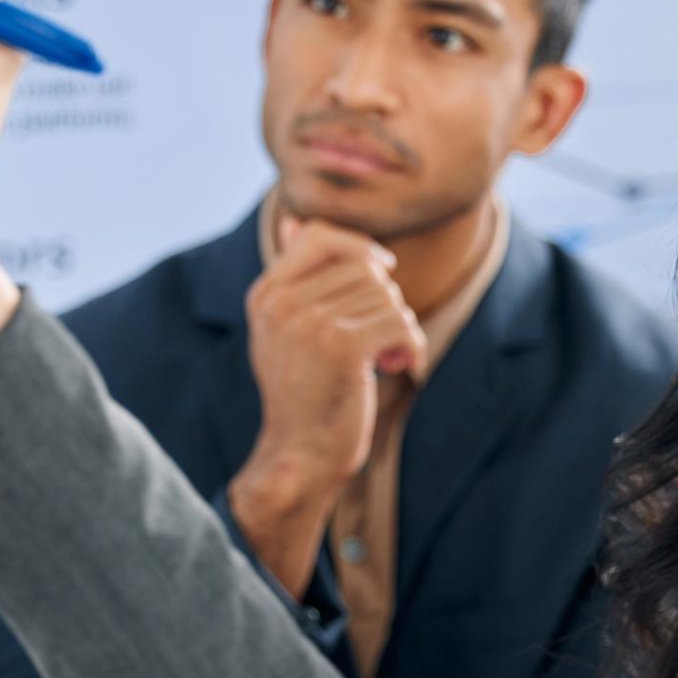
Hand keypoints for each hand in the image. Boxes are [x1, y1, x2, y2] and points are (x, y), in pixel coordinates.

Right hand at [227, 218, 427, 594]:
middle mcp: (281, 302)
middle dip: (384, 302)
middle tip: (377, 342)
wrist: (299, 457)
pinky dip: (411, 348)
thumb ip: (295, 275)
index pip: (321, 236)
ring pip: (388, 296)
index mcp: (266, 293)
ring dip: (398, 329)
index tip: (380, 274)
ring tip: (380, 360)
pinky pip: (401, 323)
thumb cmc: (303, 393)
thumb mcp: (286, 328)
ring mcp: (309, 322)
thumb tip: (296, 219)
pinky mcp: (342, 347)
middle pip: (366, 267)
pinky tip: (396, 368)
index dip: (361, 249)